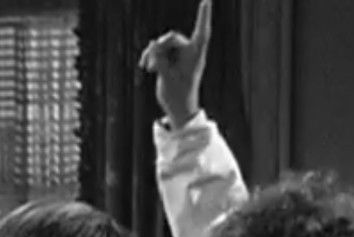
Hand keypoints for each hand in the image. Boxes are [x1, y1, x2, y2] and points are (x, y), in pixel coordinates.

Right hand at [139, 0, 211, 128]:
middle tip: (150, 62)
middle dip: (159, 47)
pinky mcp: (171, 61)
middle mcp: (189, 53)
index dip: (203, 16)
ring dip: (153, 55)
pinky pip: (159, 52)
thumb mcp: (167, 77)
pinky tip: (147, 68)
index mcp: (196, 55)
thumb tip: (152, 44)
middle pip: (172, 38)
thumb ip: (159, 59)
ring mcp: (179, 56)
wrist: (179, 109)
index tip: (206, 0)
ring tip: (147, 68)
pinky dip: (152, 57)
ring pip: (163, 46)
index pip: (201, 32)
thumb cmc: (179, 95)